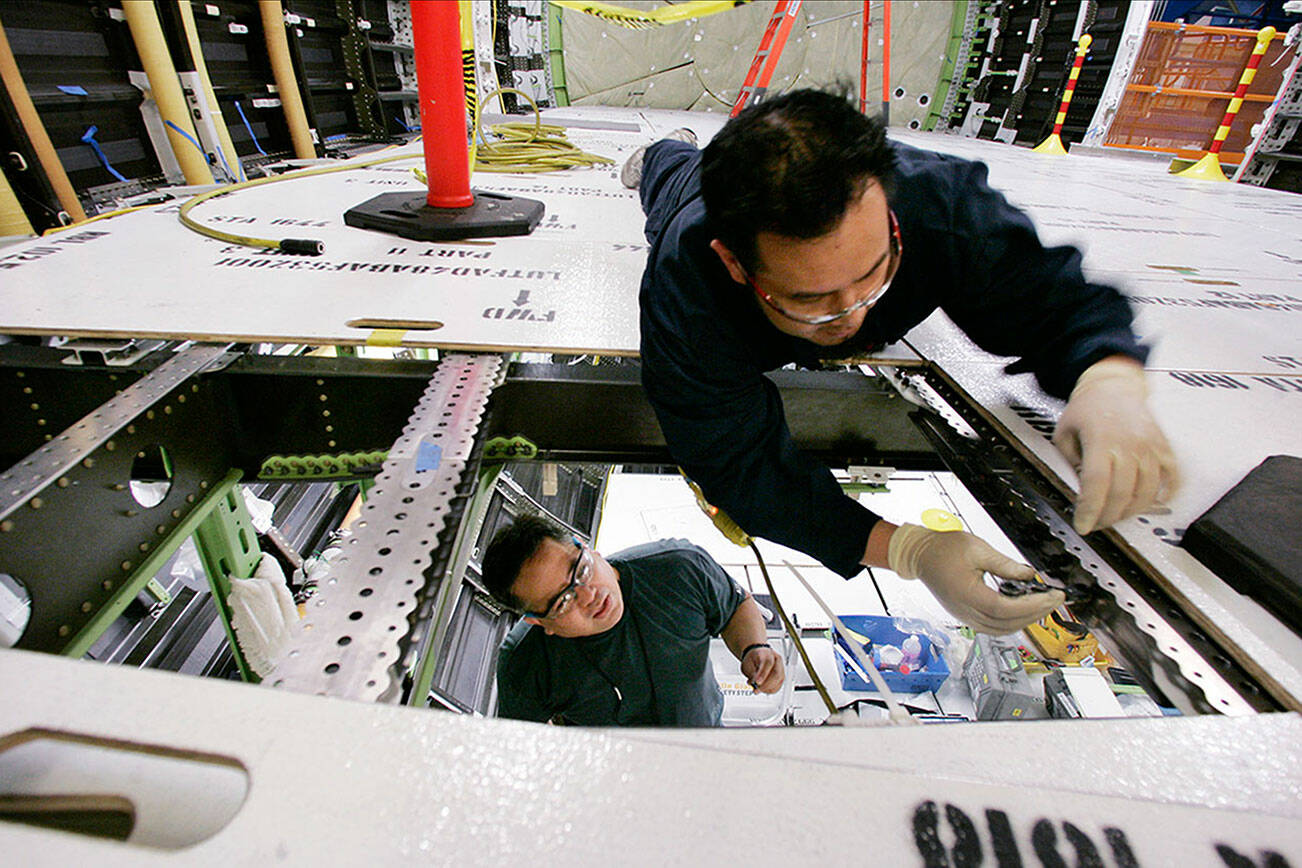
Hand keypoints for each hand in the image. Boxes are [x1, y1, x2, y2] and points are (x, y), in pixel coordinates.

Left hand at [740, 645, 784, 693]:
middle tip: (756, 689)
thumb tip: (755, 684)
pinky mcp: (781, 676)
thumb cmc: (752, 659)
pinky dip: (770, 690)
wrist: (756, 656)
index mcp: (767, 653)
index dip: (763, 674)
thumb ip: (752, 673)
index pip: (768, 663)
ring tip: (757, 689)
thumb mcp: (747, 664)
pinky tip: (763, 689)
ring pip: (779, 680)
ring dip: (767, 688)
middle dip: (766, 684)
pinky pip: (778, 685)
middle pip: (776, 673)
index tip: (757, 682)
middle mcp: (776, 659)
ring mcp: (781, 667)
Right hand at [887, 524, 1064, 633]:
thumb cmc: (943, 550)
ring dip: (1025, 621)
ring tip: (1042, 606)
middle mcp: (965, 611)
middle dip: (1036, 613)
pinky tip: (1023, 610)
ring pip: (1002, 630)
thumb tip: (1029, 575)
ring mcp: (965, 616)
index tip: (1052, 596)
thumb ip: (1006, 565)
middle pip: (1007, 623)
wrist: (921, 556)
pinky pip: (993, 627)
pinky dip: (1011, 622)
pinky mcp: (966, 615)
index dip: (1033, 605)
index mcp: (967, 594)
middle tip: (1055, 600)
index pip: (1006, 609)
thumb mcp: (977, 549)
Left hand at [1052, 356, 1178, 534]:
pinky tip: (1152, 504)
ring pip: (1147, 491)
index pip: (1097, 484)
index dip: (1091, 510)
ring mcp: (1150, 447)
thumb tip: (1078, 491)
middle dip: (1108, 517)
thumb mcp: (1064, 433)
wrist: (1115, 386)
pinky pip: (1171, 478)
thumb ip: (1069, 463)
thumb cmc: (1088, 409)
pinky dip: (1164, 495)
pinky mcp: (1164, 448)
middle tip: (1097, 524)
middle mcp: (1129, 444)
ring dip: (1131, 511)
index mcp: (1101, 440)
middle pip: (1122, 493)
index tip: (1084, 526)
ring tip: (1117, 516)